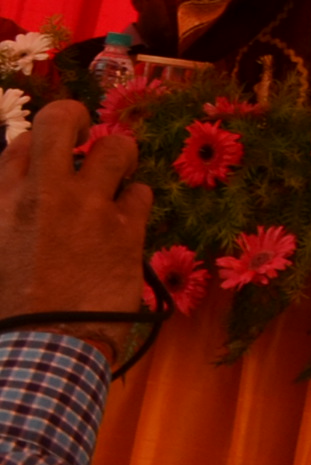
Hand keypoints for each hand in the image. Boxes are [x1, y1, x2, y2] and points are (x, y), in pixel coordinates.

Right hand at [0, 99, 151, 353]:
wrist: (40, 347)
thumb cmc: (8, 307)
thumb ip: (10, 213)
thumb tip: (21, 196)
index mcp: (3, 200)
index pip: (22, 142)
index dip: (40, 142)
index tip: (51, 158)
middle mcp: (44, 193)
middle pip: (61, 120)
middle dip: (76, 117)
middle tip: (84, 135)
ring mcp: (88, 207)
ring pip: (117, 148)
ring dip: (118, 160)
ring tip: (114, 180)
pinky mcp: (126, 229)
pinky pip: (141, 192)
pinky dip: (134, 203)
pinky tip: (124, 222)